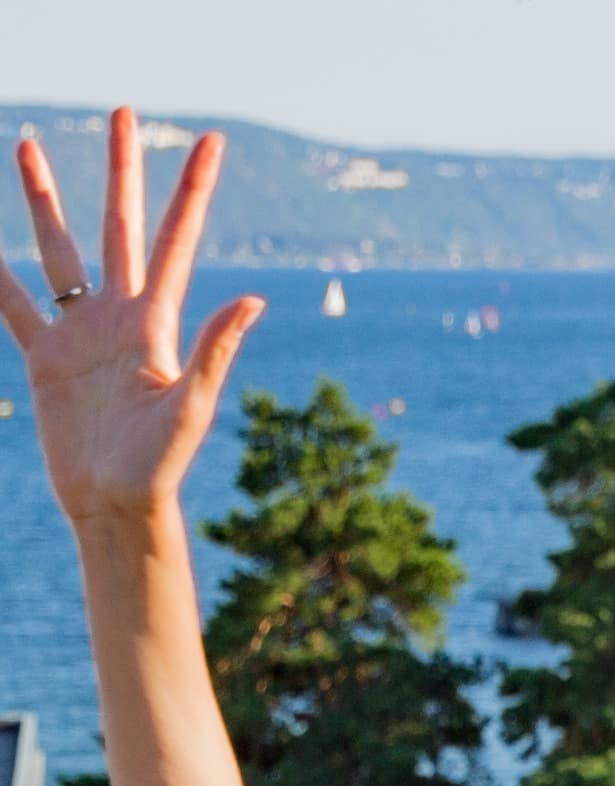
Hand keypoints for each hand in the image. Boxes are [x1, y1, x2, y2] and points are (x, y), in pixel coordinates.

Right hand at [0, 113, 259, 529]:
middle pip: (119, 225)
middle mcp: (121, 317)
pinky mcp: (46, 358)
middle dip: (122, 170)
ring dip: (43, 199)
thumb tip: (255, 299)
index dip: (193, 190)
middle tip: (125, 112)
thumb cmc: (160, 466)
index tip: (213, 141)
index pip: (177, 240)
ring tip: (25, 146)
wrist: (117, 506)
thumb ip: (215, 349)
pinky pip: (12, 304)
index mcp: (158, 322)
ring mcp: (82, 333)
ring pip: (58, 249)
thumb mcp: (190, 405)